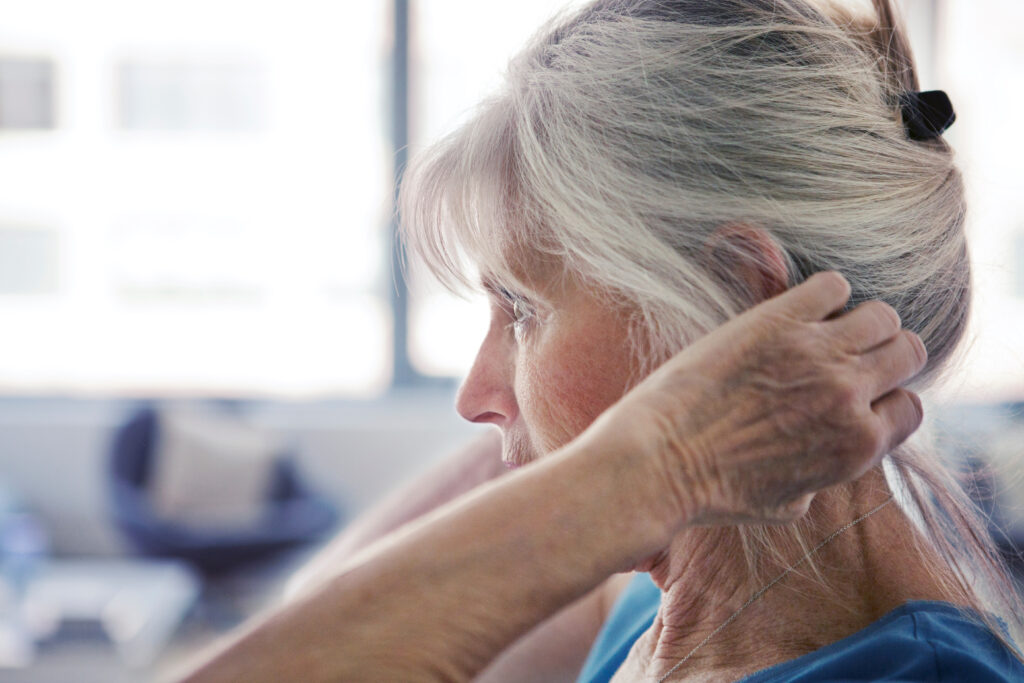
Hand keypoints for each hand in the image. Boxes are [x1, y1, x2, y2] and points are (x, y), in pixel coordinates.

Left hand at [599, 271, 925, 528]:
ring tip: (824, 329)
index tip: (858, 396)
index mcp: (858, 446)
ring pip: (880, 315)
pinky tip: (794, 311)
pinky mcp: (778, 321)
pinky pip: (831, 286)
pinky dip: (823, 294)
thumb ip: (822, 479)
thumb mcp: (786, 506)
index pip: (910, 407)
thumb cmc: (711, 492)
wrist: (660, 462)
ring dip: (860, 319)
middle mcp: (850, 396)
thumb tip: (825, 463)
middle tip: (848, 355)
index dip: (885, 400)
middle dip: (884, 353)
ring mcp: (817, 353)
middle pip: (907, 351)